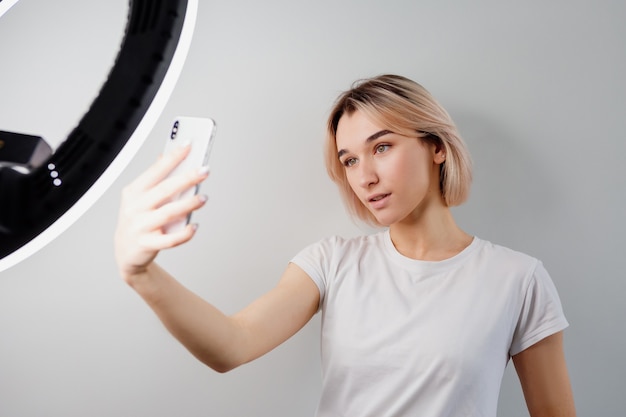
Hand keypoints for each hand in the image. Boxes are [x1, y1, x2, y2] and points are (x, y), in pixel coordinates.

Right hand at [114, 144, 209, 280]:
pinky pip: (170, 239)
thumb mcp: (140, 197)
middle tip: (204, 170)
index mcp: (133, 192)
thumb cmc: (138, 220)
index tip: (188, 146)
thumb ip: (154, 179)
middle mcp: (135, 208)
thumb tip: (167, 156)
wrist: (126, 251)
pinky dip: (185, 233)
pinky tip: (195, 226)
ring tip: (204, 198)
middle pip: (165, 190)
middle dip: (187, 178)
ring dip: (189, 204)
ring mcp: (140, 227)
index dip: (172, 157)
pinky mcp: (148, 244)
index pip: (155, 170)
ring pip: (169, 213)